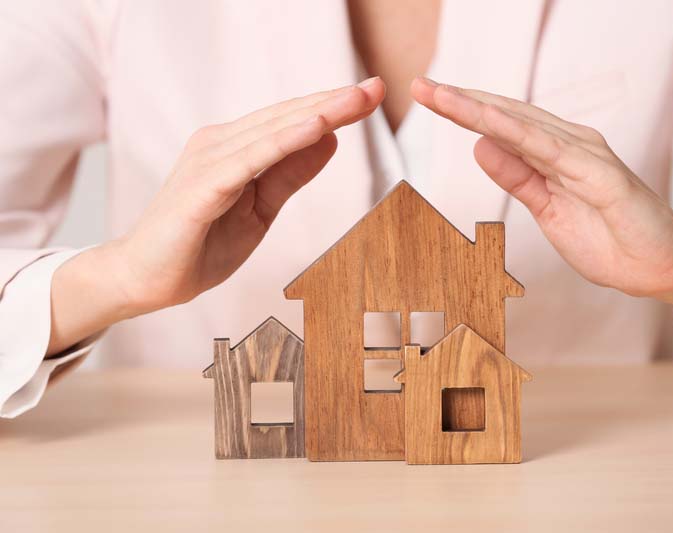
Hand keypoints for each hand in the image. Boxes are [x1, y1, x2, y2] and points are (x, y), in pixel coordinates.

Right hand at [48, 78, 385, 354]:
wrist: (148, 279)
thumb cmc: (202, 243)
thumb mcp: (261, 208)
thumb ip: (291, 174)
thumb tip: (330, 140)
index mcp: (235, 148)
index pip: (290, 120)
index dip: (331, 107)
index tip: (372, 94)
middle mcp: (220, 144)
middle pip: (286, 117)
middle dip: (334, 102)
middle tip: (377, 87)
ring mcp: (209, 162)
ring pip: (272, 132)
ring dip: (317, 113)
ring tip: (356, 99)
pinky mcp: (202, 187)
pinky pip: (250, 161)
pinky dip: (283, 142)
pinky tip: (315, 128)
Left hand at [411, 77, 672, 328]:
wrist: (661, 266)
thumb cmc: (609, 238)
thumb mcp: (547, 210)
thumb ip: (518, 178)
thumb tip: (480, 147)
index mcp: (554, 155)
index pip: (502, 126)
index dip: (464, 111)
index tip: (428, 98)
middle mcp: (568, 145)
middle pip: (506, 116)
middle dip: (461, 100)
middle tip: (420, 85)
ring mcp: (585, 155)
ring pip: (522, 125)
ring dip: (480, 108)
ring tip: (442, 95)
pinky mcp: (599, 174)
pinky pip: (549, 150)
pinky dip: (515, 133)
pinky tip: (485, 122)